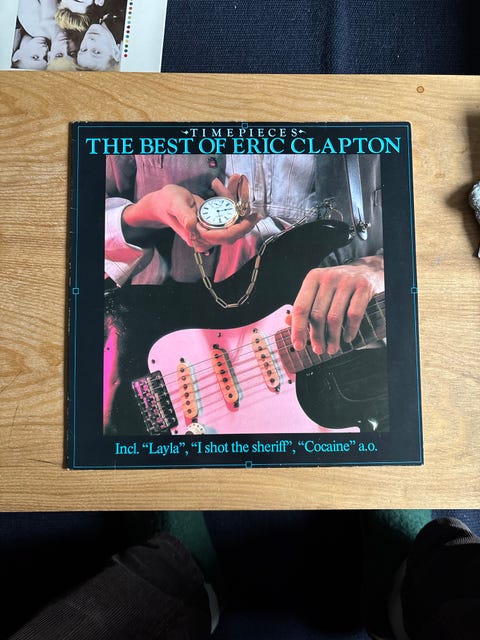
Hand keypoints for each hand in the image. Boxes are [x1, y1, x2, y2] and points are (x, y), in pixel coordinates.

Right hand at [122, 176, 258, 252]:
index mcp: (198, 236)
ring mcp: (212, 228)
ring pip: (233, 218)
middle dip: (243, 211)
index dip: (239, 229)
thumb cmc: (167, 203)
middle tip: (251, 195)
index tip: (251, 218)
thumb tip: (192, 225)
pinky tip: (233, 180)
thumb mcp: (175, 205)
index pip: (223, 237)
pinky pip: (229, 210)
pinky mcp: (215, 220)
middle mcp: (207, 235)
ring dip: (238, 198)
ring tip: (237, 178)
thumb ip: (183, 215)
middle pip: (233, 229)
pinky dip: (232, 195)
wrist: (163, 202)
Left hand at [286, 255, 383, 354]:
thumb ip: (305, 306)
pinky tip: (347, 338)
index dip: (298, 329)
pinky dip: (349, 330)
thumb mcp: (319, 290)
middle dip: (316, 337)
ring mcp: (347, 281)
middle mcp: (328, 277)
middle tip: (318, 350)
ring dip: (332, 338)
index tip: (298, 345)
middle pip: (317, 314)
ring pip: (334, 317)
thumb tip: (287, 322)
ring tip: (332, 348)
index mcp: (313, 278)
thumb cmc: (338, 286)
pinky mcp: (363, 287)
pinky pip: (353, 315)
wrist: (366, 270)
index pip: (301, 307)